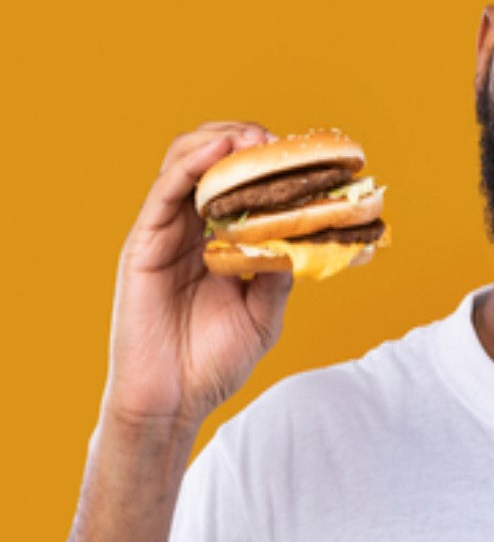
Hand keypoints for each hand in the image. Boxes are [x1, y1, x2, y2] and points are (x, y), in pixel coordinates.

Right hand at [102, 122, 292, 434]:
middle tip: (275, 141)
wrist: (173, 404)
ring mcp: (164, 236)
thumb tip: (303, 236)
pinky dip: (190, 165)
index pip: (239, 186)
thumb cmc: (214, 363)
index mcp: (219, 244)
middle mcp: (189, 232)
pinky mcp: (142, 245)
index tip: (300, 156)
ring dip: (219, 143)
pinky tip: (216, 153)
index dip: (265, 164)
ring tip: (251, 138)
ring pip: (184, 166)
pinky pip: (163, 193)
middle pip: (210, 164)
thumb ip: (280, 274)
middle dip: (243, 142)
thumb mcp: (264, 315)